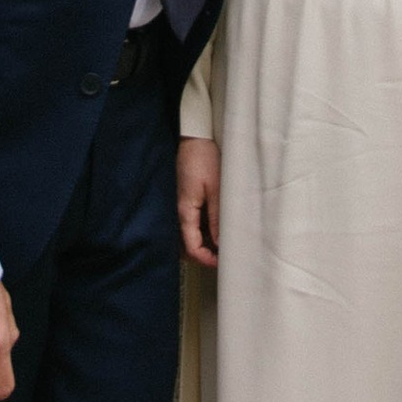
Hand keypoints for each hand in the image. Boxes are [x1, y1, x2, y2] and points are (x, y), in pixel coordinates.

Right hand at [177, 135, 220, 270]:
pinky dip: (200, 232)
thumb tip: (221, 243)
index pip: (191, 247)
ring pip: (187, 236)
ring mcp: (179, 206)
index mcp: (184, 211)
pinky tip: (215, 229)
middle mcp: (178, 212)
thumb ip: (217, 217)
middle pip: (185, 246)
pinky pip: (189, 224)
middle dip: (202, 255)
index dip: (206, 259)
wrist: (194, 138)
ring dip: (201, 244)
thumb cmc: (203, 159)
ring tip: (221, 245)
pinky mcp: (183, 200)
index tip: (223, 262)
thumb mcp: (216, 189)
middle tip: (222, 257)